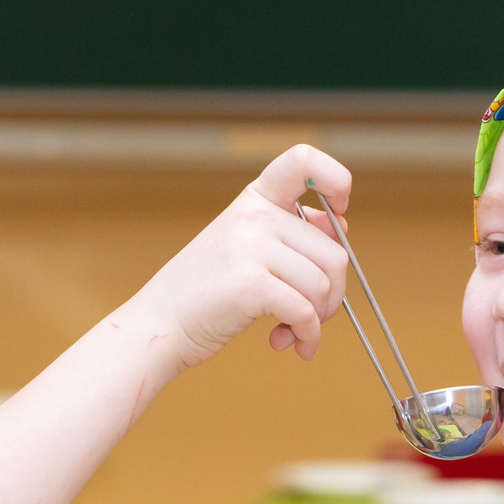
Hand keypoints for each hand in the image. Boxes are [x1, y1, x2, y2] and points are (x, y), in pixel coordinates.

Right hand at [120, 145, 351, 369]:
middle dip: (333, 294)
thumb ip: (292, 233)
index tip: (340, 211)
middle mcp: (253, 215)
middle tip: (313, 315)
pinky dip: (308, 335)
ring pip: (323, 286)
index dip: (336, 180)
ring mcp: (249, 247)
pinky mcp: (249, 284)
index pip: (303, 160)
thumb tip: (341, 227)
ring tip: (296, 331)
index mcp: (255, 198)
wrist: (161, 322)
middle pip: (333, 253)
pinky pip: (305, 312)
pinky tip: (292, 343)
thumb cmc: (209, 290)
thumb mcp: (247, 246)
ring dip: (319, 319)